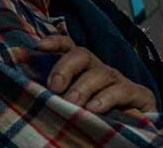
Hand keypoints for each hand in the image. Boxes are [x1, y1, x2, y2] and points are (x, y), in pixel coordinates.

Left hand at [38, 35, 155, 113]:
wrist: (128, 126)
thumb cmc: (90, 111)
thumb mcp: (70, 99)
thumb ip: (55, 92)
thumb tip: (32, 91)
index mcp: (80, 67)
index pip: (68, 46)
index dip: (55, 42)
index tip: (39, 47)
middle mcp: (97, 68)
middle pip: (81, 55)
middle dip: (65, 68)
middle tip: (54, 88)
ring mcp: (117, 79)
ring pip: (100, 73)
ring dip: (83, 88)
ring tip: (72, 103)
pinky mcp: (137, 93)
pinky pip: (122, 91)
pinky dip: (106, 99)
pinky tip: (94, 109)